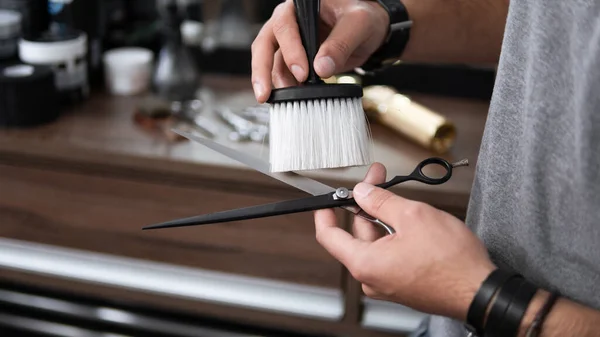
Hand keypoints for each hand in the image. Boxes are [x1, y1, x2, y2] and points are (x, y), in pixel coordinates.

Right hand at [251, 0, 389, 102]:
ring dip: (274, 82)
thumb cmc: (363, 18)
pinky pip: (280, 72)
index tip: (303, 73)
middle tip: (266, 94)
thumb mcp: (359, 24)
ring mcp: (288, 40)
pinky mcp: (292, 58)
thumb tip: (321, 68)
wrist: (369, 30)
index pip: (285, 24)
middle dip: (263, 70)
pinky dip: (283, 86)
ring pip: (270, 61)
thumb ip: (341, 43)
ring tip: (287, 100)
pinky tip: (289, 98)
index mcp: (301, 5)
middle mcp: (289, 20)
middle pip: (265, 43)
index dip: (290, 49)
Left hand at [314, 163, 495, 320]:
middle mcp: (372, 277)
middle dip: (365, 204)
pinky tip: (408, 220)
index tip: (327, 198)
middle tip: (377, 180)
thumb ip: (381, 201)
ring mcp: (387, 282)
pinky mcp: (403, 283)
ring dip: (383, 218)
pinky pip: (389, 254)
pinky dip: (393, 235)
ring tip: (399, 197)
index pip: (328, 235)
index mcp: (365, 263)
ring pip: (376, 243)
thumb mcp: (413, 216)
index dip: (325, 212)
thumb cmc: (452, 263)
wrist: (480, 291)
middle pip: (356, 235)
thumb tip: (363, 193)